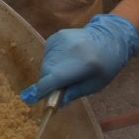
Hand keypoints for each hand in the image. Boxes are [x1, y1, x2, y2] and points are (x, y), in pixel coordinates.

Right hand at [20, 13, 138, 103]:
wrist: (108, 38)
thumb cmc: (105, 66)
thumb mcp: (95, 85)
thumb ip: (74, 93)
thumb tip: (55, 103)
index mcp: (84, 64)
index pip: (55, 78)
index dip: (42, 90)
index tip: (30, 98)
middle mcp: (70, 50)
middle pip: (47, 71)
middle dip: (47, 82)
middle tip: (57, 88)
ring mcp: (62, 40)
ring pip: (45, 63)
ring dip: (50, 71)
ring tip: (65, 71)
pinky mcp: (57, 36)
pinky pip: (47, 54)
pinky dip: (51, 61)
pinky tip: (64, 60)